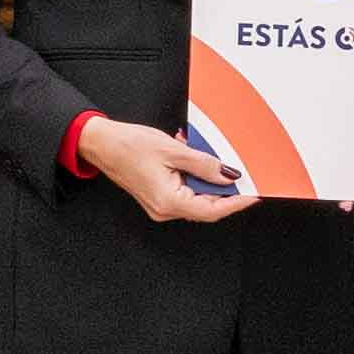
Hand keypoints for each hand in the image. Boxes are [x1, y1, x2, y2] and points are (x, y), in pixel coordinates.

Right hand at [77, 116, 259, 224]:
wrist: (101, 143)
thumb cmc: (128, 146)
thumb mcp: (174, 150)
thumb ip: (205, 165)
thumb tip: (228, 175)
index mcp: (168, 202)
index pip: (212, 210)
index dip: (235, 203)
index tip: (252, 195)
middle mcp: (164, 209)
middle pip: (206, 205)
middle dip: (223, 188)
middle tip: (237, 171)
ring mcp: (160, 205)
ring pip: (196, 197)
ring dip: (205, 179)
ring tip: (204, 156)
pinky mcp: (158, 197)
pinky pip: (184, 191)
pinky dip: (193, 177)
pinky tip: (191, 159)